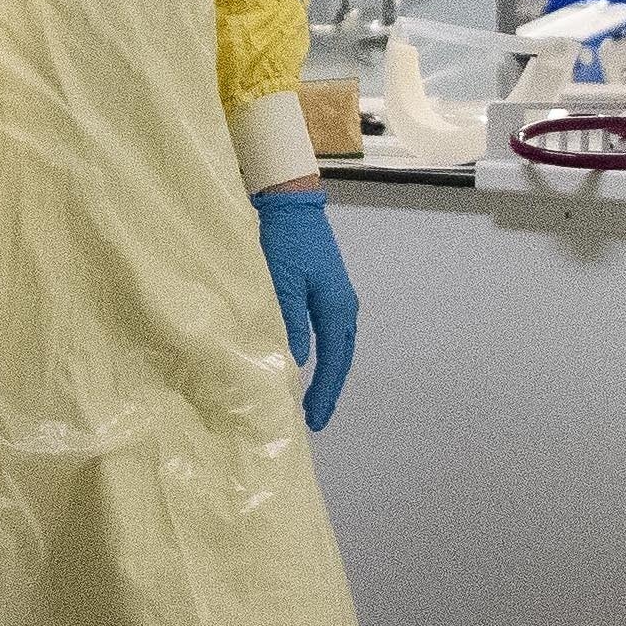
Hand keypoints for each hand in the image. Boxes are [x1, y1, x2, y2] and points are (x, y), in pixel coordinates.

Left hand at [257, 185, 357, 430]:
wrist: (292, 205)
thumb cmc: (285, 242)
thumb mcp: (282, 284)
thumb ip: (290, 323)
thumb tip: (298, 362)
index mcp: (336, 308)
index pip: (332, 362)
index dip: (323, 392)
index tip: (313, 419)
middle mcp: (344, 307)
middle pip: (341, 359)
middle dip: (329, 390)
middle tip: (315, 419)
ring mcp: (337, 299)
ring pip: (337, 348)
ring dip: (328, 375)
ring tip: (314, 401)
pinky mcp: (326, 292)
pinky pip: (330, 335)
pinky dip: (324, 356)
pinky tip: (311, 365)